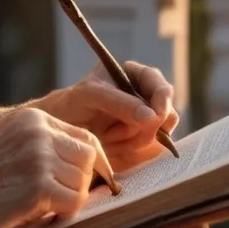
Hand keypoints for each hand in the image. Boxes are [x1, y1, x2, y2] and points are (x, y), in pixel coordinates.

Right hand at [0, 106, 115, 227]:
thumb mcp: (2, 144)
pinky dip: (62, 215)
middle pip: (89, 157)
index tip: (78, 183)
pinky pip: (75, 203)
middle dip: (78, 181)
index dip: (87, 164)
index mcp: (30, 118)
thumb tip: (81, 162)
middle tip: (56, 200)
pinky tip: (37, 216)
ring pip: (83, 182)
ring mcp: (39, 156)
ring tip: (38, 207)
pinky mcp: (40, 186)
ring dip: (67, 199)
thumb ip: (35, 144)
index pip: (83, 137)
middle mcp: (38, 130)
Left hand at [34, 62, 178, 172]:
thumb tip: (153, 116)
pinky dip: (128, 150)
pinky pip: (147, 151)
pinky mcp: (139, 142)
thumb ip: (120, 102)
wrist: (61, 130)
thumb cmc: (71, 104)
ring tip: (105, 135)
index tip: (156, 116)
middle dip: (144, 127)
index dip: (163, 100)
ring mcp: (144, 122)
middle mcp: (144, 98)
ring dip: (132, 140)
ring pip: (158, 136)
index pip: (160, 86)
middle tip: (115, 130)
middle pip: (166, 115)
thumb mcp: (90, 96)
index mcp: (134, 76)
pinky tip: (109, 143)